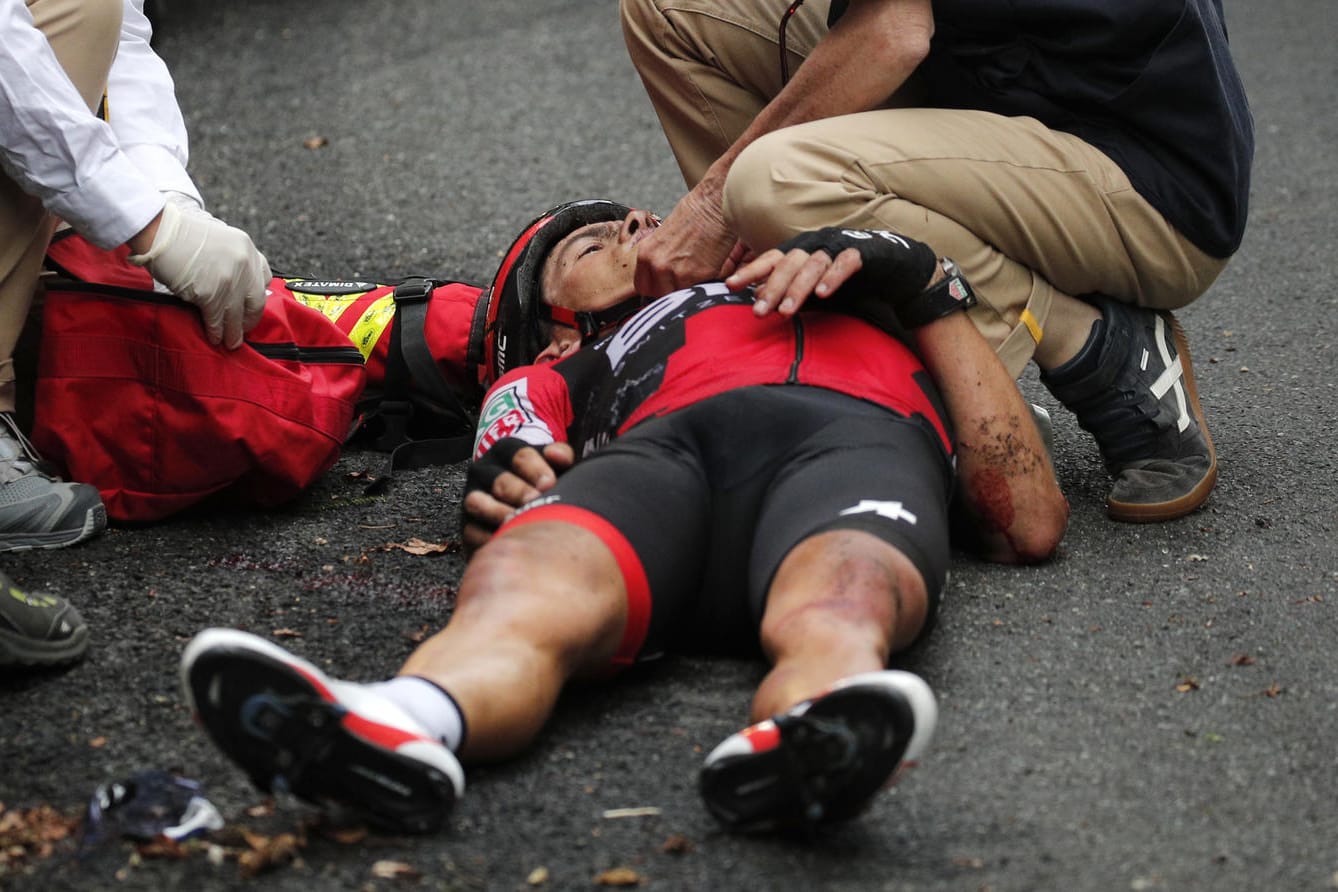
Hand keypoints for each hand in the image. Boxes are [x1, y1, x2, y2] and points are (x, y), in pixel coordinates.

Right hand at [128, 195, 270, 347]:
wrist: (159, 231)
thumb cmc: (180, 234)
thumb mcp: (219, 239)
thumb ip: (232, 260)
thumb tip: (233, 285)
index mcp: (247, 247)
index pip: (264, 277)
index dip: (257, 294)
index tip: (251, 304)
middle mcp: (244, 264)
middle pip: (256, 301)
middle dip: (251, 319)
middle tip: (245, 328)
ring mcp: (229, 280)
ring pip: (237, 315)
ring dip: (234, 332)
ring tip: (231, 342)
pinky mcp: (211, 294)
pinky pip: (217, 319)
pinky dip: (216, 331)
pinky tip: (214, 337)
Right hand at [462, 438, 574, 550]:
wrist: (522, 501)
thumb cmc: (542, 480)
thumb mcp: (554, 464)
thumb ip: (562, 455)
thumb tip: (559, 457)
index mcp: (507, 451)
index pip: (520, 455)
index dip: (537, 470)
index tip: (550, 484)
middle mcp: (485, 471)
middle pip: (500, 481)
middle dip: (520, 493)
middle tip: (536, 503)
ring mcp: (472, 498)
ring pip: (477, 503)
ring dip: (500, 514)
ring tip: (520, 523)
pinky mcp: (467, 524)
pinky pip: (471, 532)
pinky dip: (488, 538)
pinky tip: (509, 542)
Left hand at [633, 184, 736, 296]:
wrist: (715, 203)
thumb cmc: (695, 213)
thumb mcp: (665, 236)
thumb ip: (660, 258)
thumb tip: (663, 275)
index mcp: (646, 253)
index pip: (642, 287)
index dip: (655, 288)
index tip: (664, 286)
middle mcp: (658, 265)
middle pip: (659, 296)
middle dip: (671, 291)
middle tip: (683, 280)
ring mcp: (677, 272)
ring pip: (679, 296)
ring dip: (689, 289)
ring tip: (698, 272)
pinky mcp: (698, 276)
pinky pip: (698, 291)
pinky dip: (704, 284)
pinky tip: (709, 268)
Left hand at [737, 227, 937, 316]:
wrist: (895, 270)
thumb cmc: (849, 281)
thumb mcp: (813, 290)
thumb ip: (788, 291)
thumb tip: (758, 299)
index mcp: (802, 251)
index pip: (772, 259)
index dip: (751, 271)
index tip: (730, 286)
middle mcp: (817, 244)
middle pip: (789, 263)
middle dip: (772, 288)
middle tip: (759, 311)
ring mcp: (840, 246)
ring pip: (813, 264)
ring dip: (798, 288)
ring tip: (786, 312)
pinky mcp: (864, 253)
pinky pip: (846, 262)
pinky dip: (833, 277)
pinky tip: (824, 294)